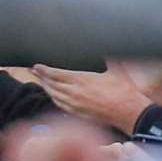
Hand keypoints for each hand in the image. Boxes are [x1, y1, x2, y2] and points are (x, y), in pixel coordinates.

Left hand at [31, 64, 151, 133]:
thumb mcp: (116, 69)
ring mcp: (75, 104)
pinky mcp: (78, 113)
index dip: (44, 70)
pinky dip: (54, 98)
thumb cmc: (124, 91)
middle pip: (51, 84)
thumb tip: (108, 47)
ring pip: (54, 95)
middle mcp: (75, 92)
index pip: (56, 74)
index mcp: (82, 79)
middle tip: (32, 71)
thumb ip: (109, 57)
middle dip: (41, 77)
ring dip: (46, 87)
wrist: (129, 113)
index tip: (36, 66)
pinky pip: (60, 105)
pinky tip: (52, 95)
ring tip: (40, 81)